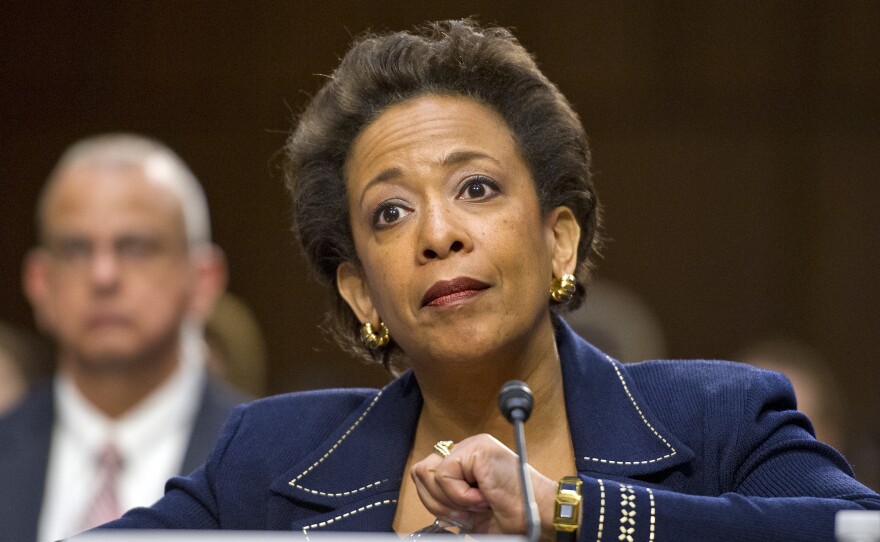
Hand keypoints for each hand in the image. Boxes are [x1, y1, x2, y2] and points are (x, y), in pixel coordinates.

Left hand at [410, 434, 557, 538]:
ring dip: (450, 497)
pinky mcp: (476, 448)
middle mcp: (466, 449)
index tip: (462, 515)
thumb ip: (446, 496)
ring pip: (428, 472)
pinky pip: (444, 475)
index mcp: (463, 462)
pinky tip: (483, 497)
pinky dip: (460, 495)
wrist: (536, 517)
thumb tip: (424, 491)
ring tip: (476, 502)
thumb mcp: (467, 509)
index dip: (435, 501)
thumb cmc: (510, 514)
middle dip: (439, 501)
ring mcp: (471, 445)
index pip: (425, 475)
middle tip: (468, 510)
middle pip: (421, 472)